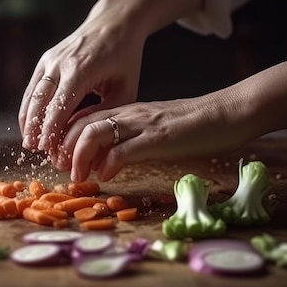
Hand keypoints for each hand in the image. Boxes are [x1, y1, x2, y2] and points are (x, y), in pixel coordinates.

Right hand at [18, 0, 145, 161]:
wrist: (114, 22)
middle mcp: (60, 62)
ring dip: (28, 119)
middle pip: (40, 100)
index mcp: (81, 69)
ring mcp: (50, 59)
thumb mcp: (125, 88)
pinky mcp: (46, 58)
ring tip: (28, 142)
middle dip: (35, 127)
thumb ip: (105, 112)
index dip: (51, 129)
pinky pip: (33, 86)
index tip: (47, 149)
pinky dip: (28, 106)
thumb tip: (85, 135)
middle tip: (34, 150)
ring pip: (32, 93)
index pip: (60, 105)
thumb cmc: (124, 57)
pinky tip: (28, 123)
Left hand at [60, 93, 250, 181]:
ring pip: (94, 132)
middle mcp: (129, 114)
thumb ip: (129, 138)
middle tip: (62, 169)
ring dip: (79, 156)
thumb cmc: (192, 125)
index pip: (83, 117)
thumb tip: (106, 158)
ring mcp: (142, 124)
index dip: (65, 138)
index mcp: (126, 110)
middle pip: (81, 124)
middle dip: (64, 148)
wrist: (226, 112)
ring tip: (78, 175)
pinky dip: (108, 163)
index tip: (61, 158)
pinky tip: (106, 176)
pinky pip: (124, 149)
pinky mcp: (158, 138)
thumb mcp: (153, 128)